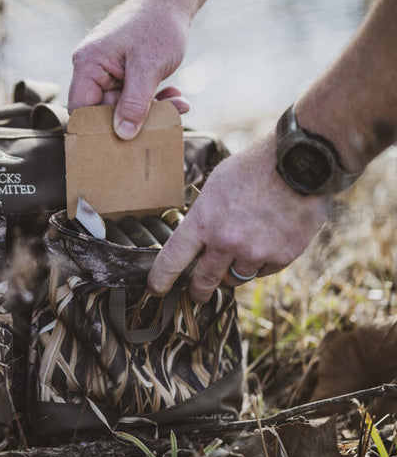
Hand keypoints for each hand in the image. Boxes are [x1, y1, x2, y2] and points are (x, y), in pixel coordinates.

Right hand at [68, 0, 190, 138]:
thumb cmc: (157, 24)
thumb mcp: (148, 67)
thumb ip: (134, 103)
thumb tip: (123, 135)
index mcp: (88, 65)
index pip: (81, 110)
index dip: (96, 130)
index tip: (120, 145)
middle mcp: (92, 69)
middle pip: (104, 111)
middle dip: (134, 120)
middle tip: (164, 124)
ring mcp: (107, 72)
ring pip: (122, 107)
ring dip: (151, 110)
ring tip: (178, 106)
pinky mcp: (122, 73)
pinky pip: (133, 97)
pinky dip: (154, 100)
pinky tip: (175, 96)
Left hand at [148, 133, 330, 301]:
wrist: (300, 162)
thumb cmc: (253, 168)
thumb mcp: (216, 186)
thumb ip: (205, 216)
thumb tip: (200, 237)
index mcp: (203, 222)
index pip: (172, 260)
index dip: (161, 279)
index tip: (156, 288)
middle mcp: (226, 242)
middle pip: (203, 280)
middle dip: (197, 291)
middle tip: (196, 295)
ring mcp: (255, 252)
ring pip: (235, 279)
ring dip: (232, 273)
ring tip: (237, 258)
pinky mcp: (282, 257)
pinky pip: (263, 272)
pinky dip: (260, 264)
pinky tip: (265, 245)